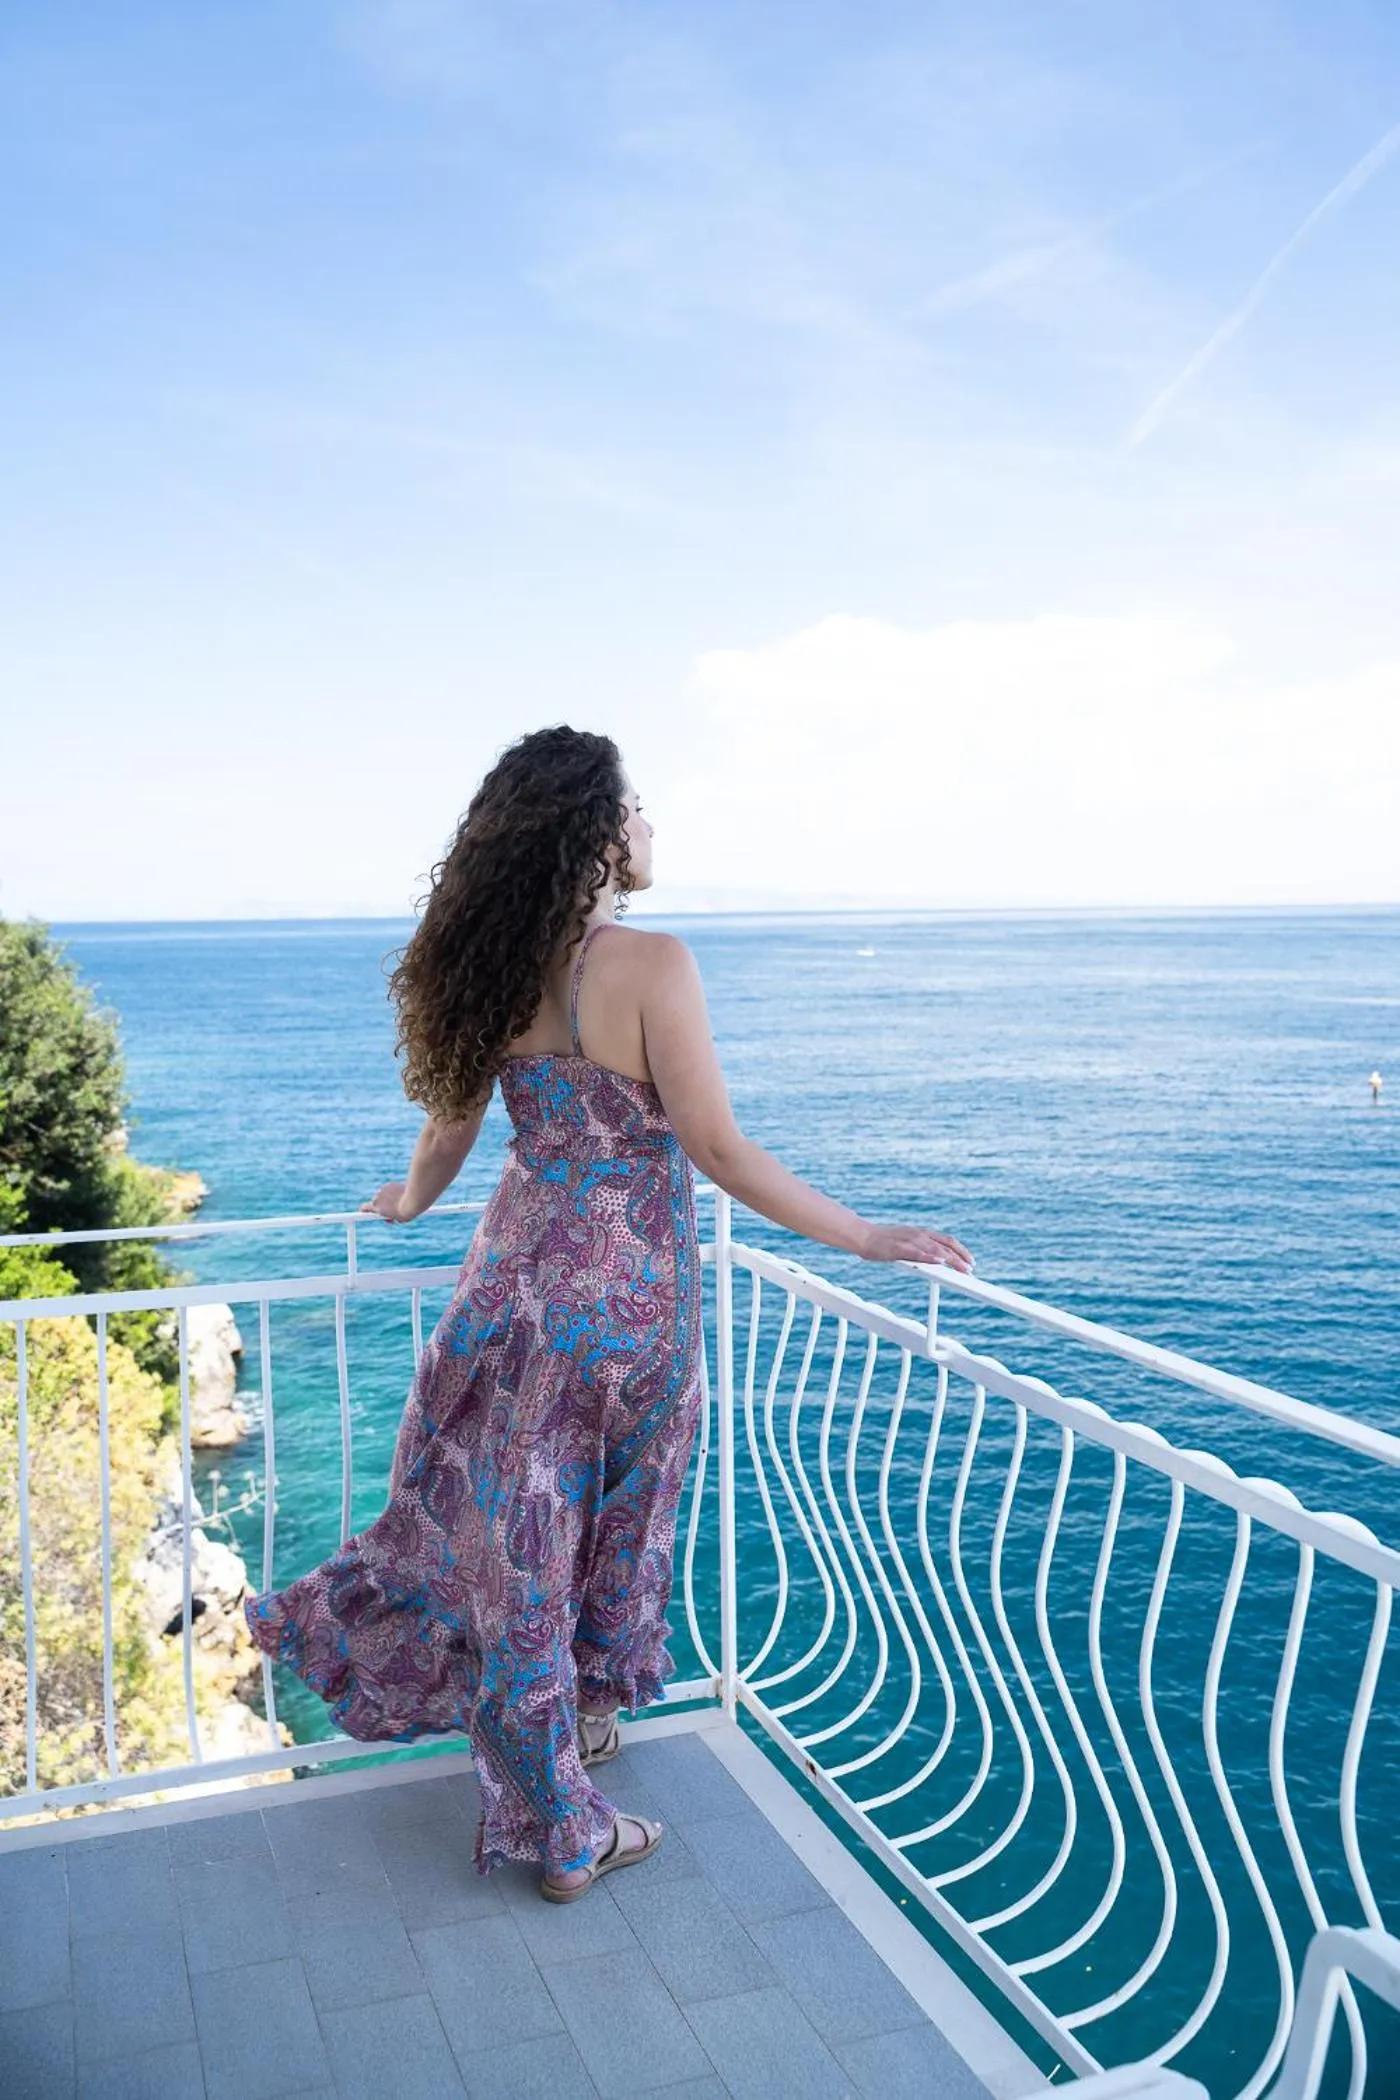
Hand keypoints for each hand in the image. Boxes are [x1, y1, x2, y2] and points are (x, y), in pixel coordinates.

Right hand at [361, 1182, 411, 1222]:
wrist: (413, 1200)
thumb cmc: (406, 1212)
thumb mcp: (398, 1220)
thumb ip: (390, 1218)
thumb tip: (390, 1217)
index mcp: (376, 1208)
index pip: (364, 1208)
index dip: (364, 1210)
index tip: (364, 1212)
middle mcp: (377, 1198)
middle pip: (376, 1201)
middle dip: (382, 1204)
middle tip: (391, 1209)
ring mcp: (382, 1190)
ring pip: (383, 1195)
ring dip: (388, 1197)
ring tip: (399, 1201)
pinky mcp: (389, 1185)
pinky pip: (389, 1189)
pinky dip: (393, 1191)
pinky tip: (400, 1194)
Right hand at [860, 1221, 974, 1273]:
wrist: (863, 1236)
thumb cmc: (883, 1243)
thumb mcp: (906, 1245)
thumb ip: (920, 1251)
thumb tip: (935, 1261)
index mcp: (922, 1233)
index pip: (947, 1240)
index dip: (961, 1251)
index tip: (970, 1261)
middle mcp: (919, 1234)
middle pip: (946, 1245)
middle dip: (961, 1258)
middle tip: (971, 1270)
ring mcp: (910, 1240)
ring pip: (936, 1249)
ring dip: (952, 1259)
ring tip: (962, 1269)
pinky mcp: (899, 1248)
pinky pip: (918, 1252)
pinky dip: (930, 1257)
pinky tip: (940, 1262)